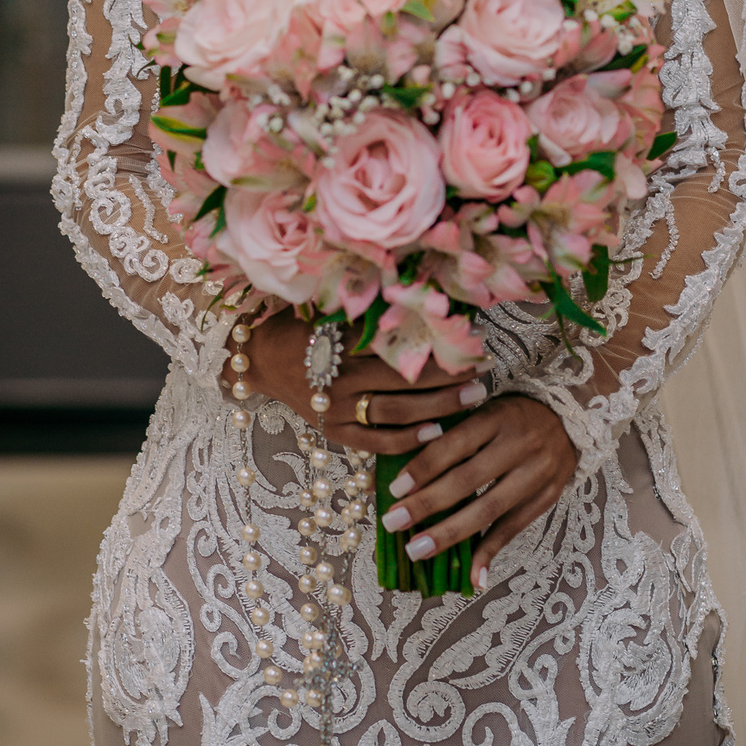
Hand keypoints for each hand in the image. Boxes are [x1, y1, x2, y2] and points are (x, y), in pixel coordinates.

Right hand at [243, 308, 489, 455]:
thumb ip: (370, 314)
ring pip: (398, 412)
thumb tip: (420, 303)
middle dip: (449, 377)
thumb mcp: (333, 313)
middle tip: (483, 371)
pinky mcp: (335, 432)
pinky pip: (377, 442)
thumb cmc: (302, 328)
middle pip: (406, 381)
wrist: (262, 360)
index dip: (439, 345)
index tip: (471, 340)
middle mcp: (343, 380)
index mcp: (344, 345)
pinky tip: (436, 432)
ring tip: (472, 398)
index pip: (401, 347)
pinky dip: (407, 439)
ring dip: (439, 406)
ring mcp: (339, 410)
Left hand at [377, 394, 576, 589]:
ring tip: (417, 550)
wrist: (570, 416)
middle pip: (468, 480)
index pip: (455, 444)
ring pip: (489, 509)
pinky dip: (491, 553)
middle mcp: (518, 444)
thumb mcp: (481, 411)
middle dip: (427, 504)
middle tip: (393, 523)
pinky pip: (514, 529)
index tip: (394, 489)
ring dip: (451, 534)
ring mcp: (536, 474)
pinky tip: (472, 577)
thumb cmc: (511, 414)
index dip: (424, 467)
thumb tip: (393, 473)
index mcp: (496, 417)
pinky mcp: (547, 498)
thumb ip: (445, 438)